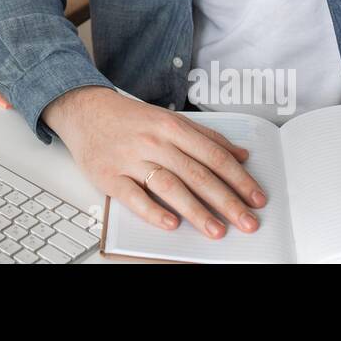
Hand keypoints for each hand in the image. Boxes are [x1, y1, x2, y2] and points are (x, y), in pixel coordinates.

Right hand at [42, 86, 266, 237]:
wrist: (84, 109)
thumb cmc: (129, 118)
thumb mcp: (169, 118)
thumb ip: (205, 136)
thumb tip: (240, 155)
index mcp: (171, 126)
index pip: (213, 156)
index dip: (238, 178)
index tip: (257, 198)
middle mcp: (153, 142)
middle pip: (196, 174)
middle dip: (226, 201)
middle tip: (247, 222)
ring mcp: (130, 159)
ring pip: (169, 186)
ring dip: (196, 211)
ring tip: (217, 231)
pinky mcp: (108, 175)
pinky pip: (133, 196)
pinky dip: (152, 211)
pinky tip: (170, 224)